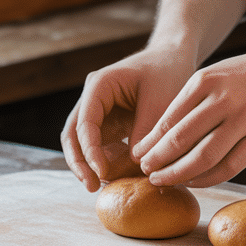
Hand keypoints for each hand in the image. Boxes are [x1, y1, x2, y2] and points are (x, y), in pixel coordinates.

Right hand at [61, 48, 193, 190]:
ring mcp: (97, 112)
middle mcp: (92, 99)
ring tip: (100, 187)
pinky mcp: (108, 123)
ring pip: (81, 143)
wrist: (172, 58)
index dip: (90, 150)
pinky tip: (116, 178)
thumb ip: (145, 132)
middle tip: (92, 186)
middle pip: (73, 135)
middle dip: (80, 162)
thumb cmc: (167, 72)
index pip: (85, 122)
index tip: (101, 171)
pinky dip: (104, 162)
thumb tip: (135, 166)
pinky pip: (99, 146)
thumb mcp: (160, 101)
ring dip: (88, 165)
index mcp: (99, 85)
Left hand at [133, 49, 245, 187]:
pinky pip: (230, 166)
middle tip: (145, 171)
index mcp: (206, 81)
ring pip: (205, 157)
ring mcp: (245, 119)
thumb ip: (187, 103)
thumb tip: (154, 139)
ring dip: (179, 174)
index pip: (169, 119)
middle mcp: (224, 99)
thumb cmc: (245, 77)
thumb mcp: (213, 76)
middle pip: (182, 139)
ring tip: (164, 180)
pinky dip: (208, 178)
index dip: (150, 143)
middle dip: (159, 160)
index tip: (138, 155)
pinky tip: (193, 181)